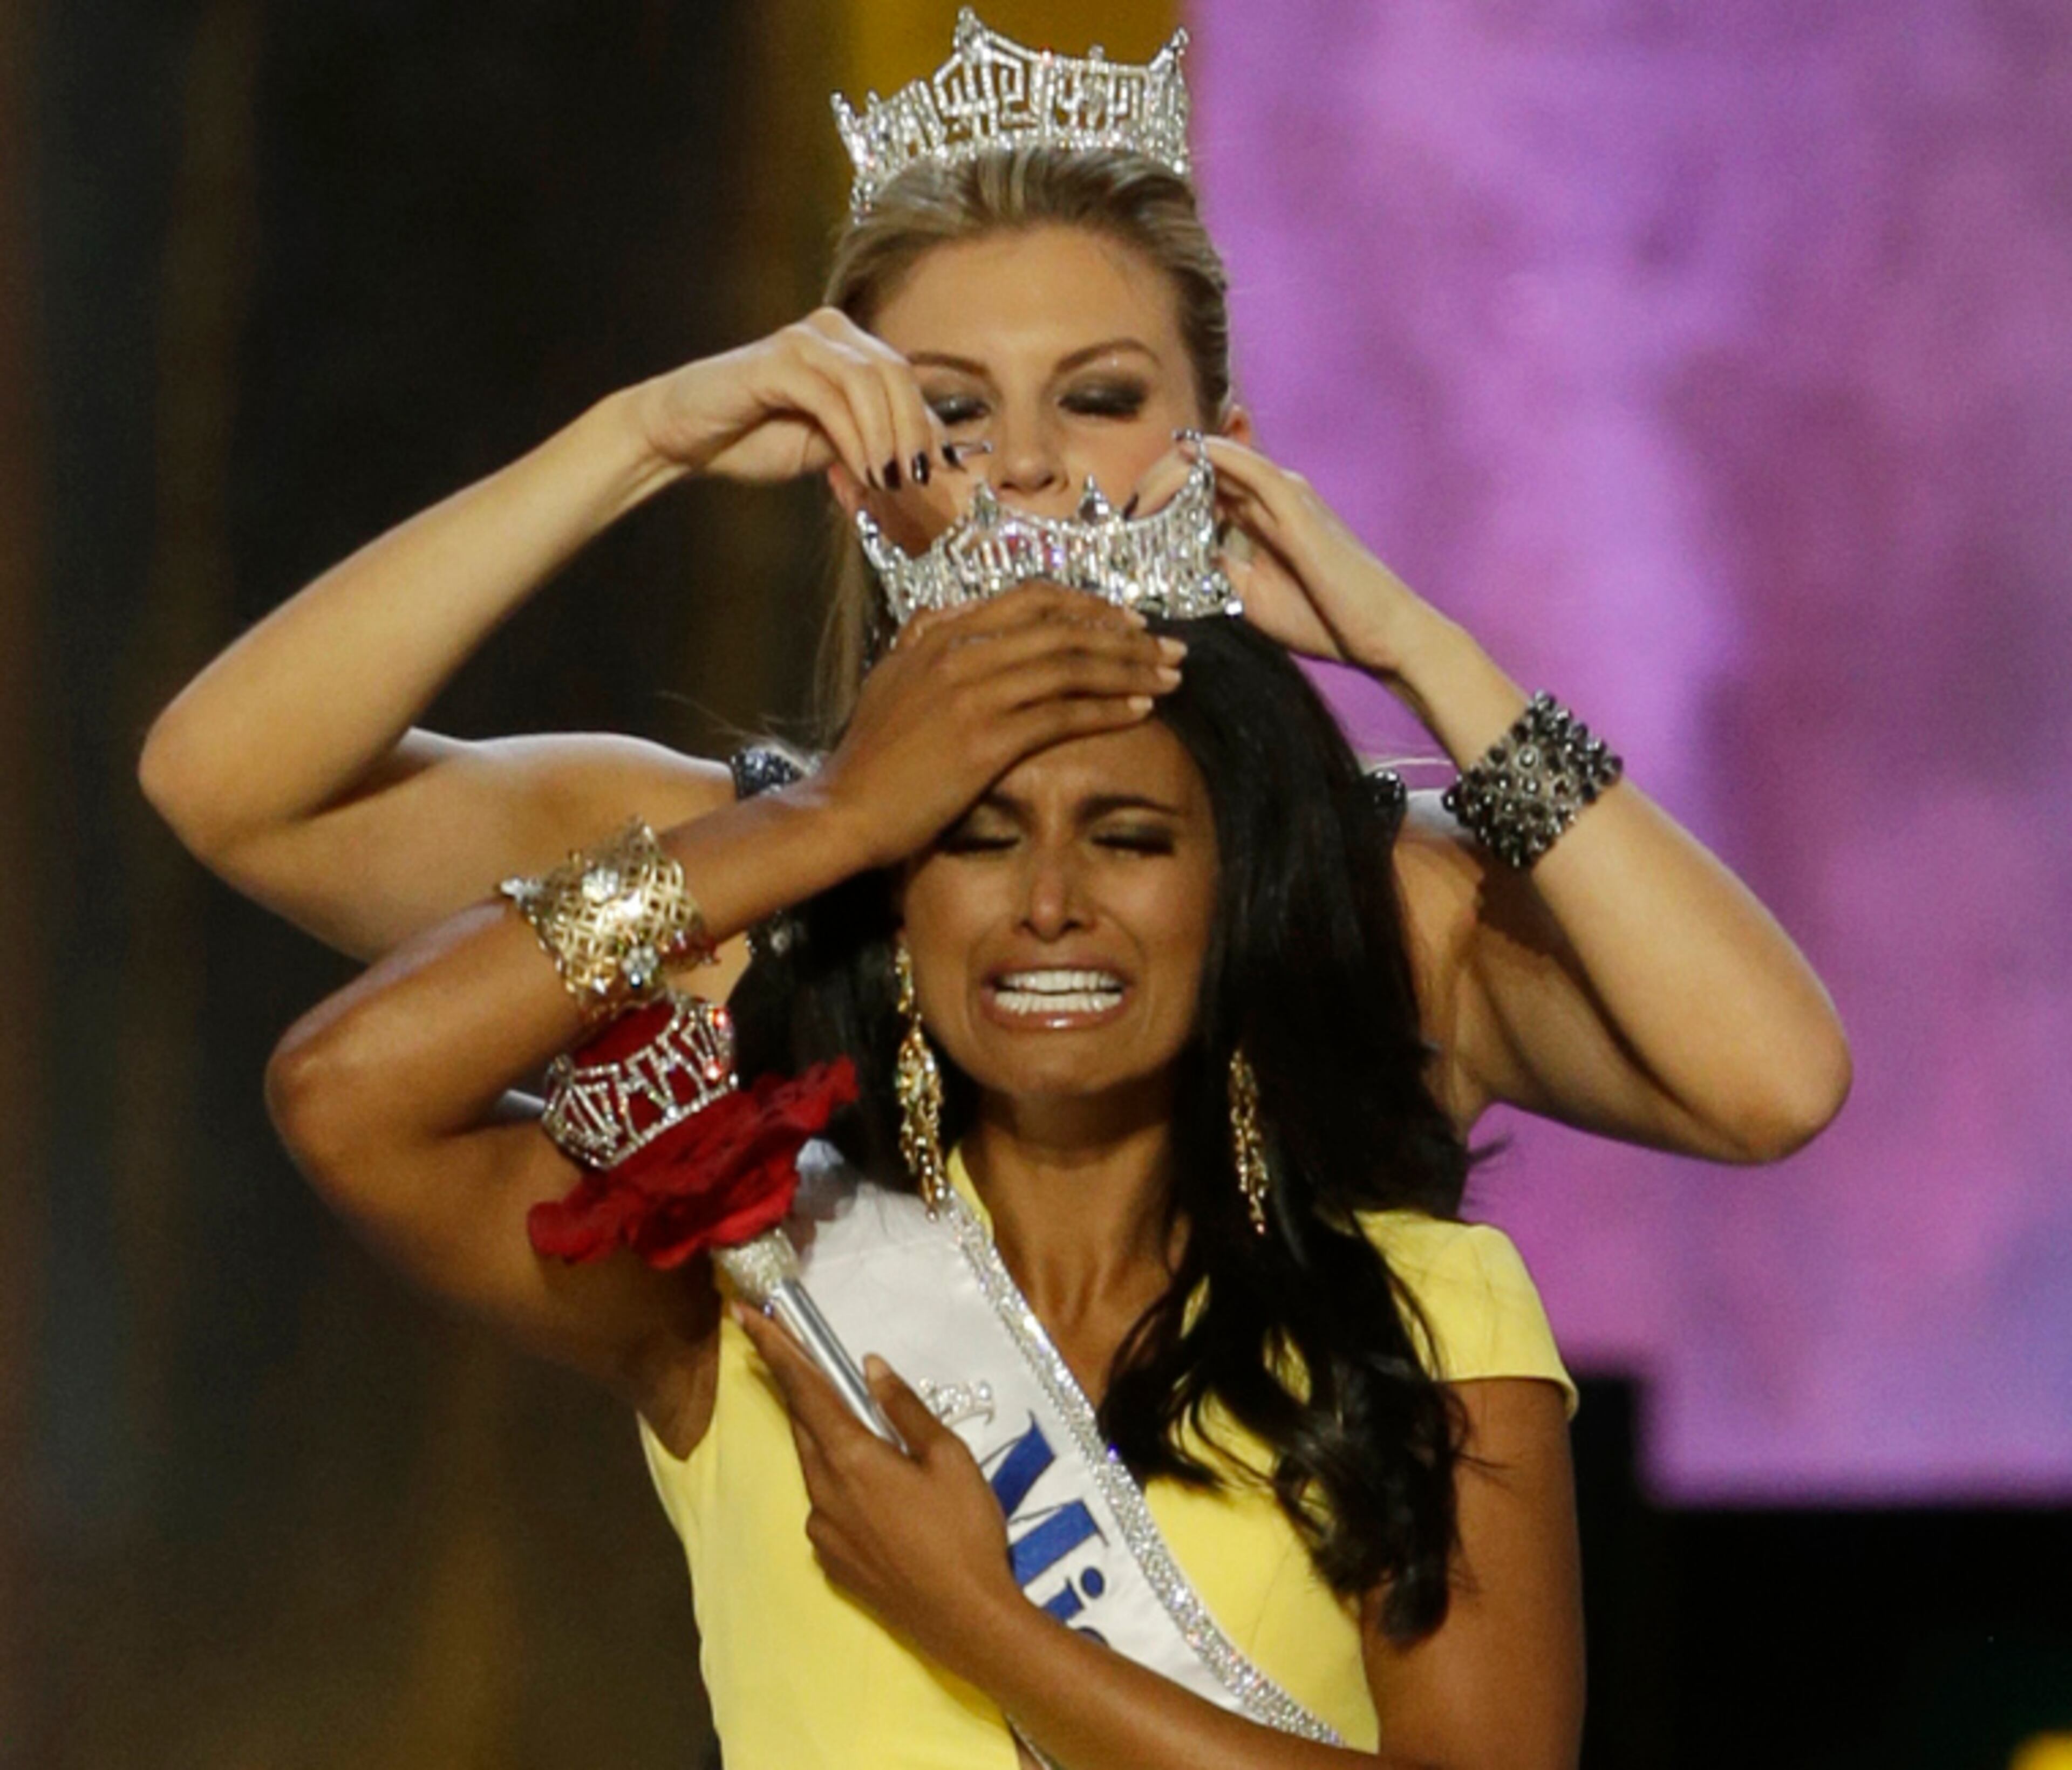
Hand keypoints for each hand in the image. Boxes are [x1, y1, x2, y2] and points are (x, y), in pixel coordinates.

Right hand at [631, 306, 954, 492]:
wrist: (684, 436)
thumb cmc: (753, 439)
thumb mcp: (828, 446)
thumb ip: (871, 442)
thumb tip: (926, 463)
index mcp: (849, 348)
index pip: (908, 382)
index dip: (932, 428)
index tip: (944, 475)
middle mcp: (831, 332)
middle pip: (899, 374)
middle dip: (915, 432)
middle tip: (918, 480)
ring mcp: (803, 341)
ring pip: (871, 382)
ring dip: (887, 438)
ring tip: (889, 482)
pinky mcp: (777, 360)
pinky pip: (832, 397)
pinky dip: (856, 437)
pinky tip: (864, 472)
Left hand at [731, 1301, 1023, 1678]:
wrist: (967, 1620)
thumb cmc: (965, 1531)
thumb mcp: (948, 1458)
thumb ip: (905, 1410)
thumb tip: (870, 1368)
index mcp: (851, 1458)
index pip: (804, 1390)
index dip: (775, 1349)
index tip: (744, 1316)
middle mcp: (824, 1492)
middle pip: (803, 1424)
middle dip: (794, 1385)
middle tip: (786, 1349)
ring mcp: (822, 1532)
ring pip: (814, 1466)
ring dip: (822, 1435)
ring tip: (852, 1423)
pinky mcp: (831, 1562)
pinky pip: (825, 1507)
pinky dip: (839, 1484)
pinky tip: (876, 1494)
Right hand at [812, 582, 1188, 870]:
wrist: (842, 810)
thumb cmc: (869, 758)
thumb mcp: (890, 679)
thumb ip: (925, 642)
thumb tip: (956, 619)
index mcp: (937, 633)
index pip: (1028, 600)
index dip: (1086, 605)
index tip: (1125, 620)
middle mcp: (958, 652)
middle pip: (1061, 628)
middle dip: (1124, 635)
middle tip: (1170, 646)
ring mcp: (971, 693)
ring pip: (1069, 665)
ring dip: (1129, 669)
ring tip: (1170, 676)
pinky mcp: (984, 739)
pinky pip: (1062, 714)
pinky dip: (1107, 709)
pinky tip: (1141, 710)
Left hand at [1130, 434, 1429, 673]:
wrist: (1379, 635)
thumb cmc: (1325, 619)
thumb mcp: (1250, 596)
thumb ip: (1216, 571)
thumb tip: (1168, 565)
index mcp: (1260, 514)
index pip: (1198, 489)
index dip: (1157, 498)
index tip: (1123, 526)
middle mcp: (1271, 494)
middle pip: (1199, 469)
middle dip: (1153, 485)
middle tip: (1117, 515)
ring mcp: (1286, 494)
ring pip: (1216, 461)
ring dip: (1169, 475)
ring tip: (1132, 502)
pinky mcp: (1297, 505)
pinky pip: (1249, 466)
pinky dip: (1213, 457)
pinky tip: (1183, 459)